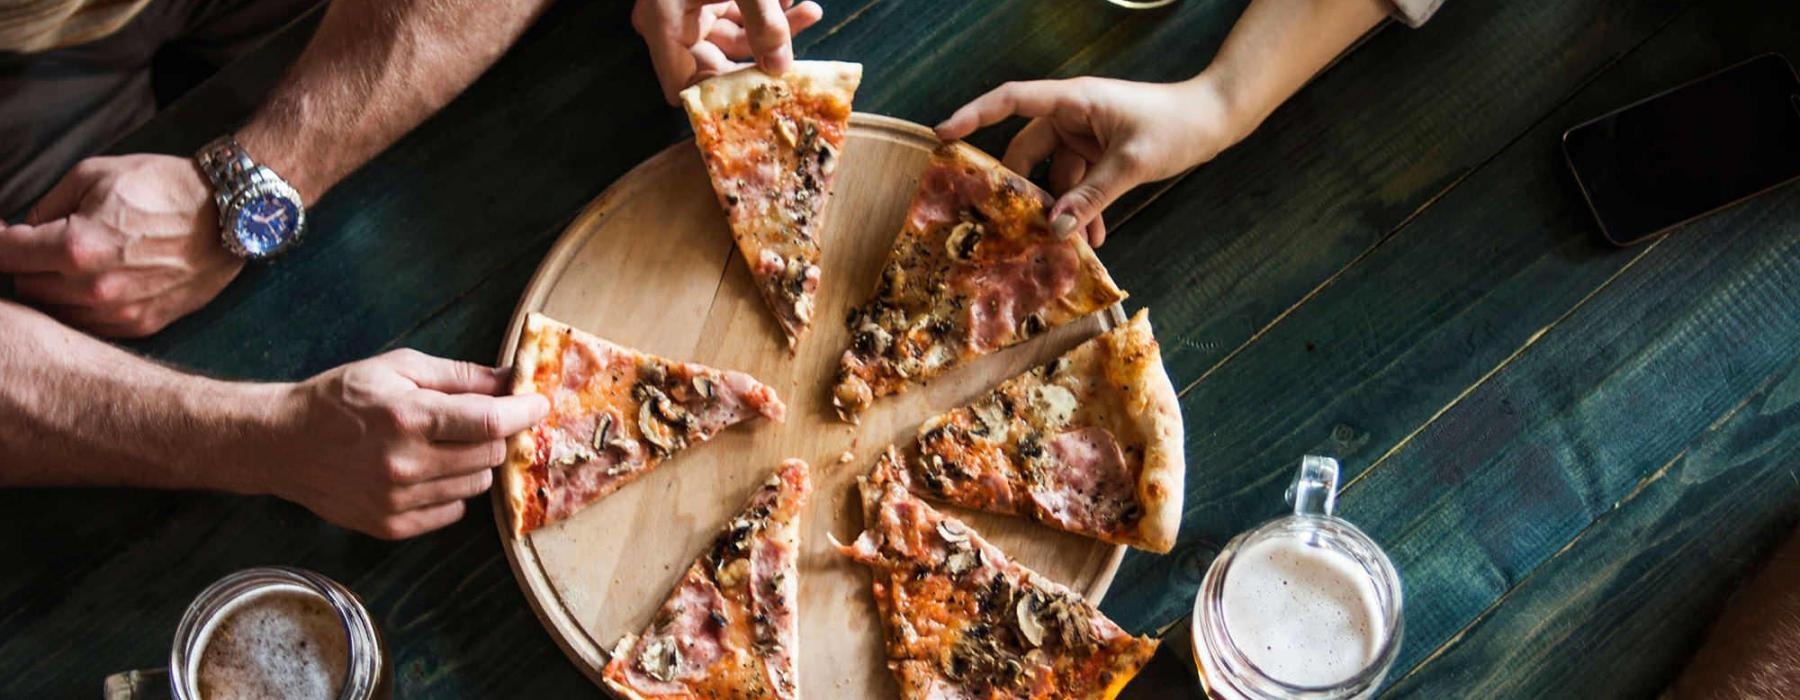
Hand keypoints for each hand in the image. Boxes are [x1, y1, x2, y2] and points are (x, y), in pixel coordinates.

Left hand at [0, 155, 239, 337]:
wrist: (230, 214)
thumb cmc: (164, 187)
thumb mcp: (95, 174)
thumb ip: (48, 205)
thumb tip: (25, 230)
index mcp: (74, 246)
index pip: (4, 254)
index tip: (3, 235)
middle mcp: (91, 288)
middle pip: (24, 287)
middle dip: (26, 265)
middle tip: (43, 247)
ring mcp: (118, 312)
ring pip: (54, 313)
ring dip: (53, 290)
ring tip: (73, 267)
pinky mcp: (141, 324)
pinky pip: (90, 327)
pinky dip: (83, 308)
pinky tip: (98, 285)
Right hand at [262, 349, 549, 539]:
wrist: (283, 442)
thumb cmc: (342, 397)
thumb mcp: (398, 368)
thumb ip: (459, 376)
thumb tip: (511, 379)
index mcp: (409, 418)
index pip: (490, 422)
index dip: (524, 412)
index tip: (539, 405)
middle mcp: (406, 464)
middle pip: (490, 455)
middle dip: (494, 434)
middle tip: (479, 421)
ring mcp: (398, 500)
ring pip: (477, 486)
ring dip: (474, 464)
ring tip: (444, 445)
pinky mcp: (391, 526)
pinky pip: (453, 511)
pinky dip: (452, 490)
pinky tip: (427, 471)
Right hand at [632, 0, 824, 103]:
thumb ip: (764, 22)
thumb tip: (782, 68)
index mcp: (663, 24)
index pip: (683, 88)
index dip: (719, 100)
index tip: (762, 100)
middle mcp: (668, 22)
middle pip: (714, 65)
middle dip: (760, 59)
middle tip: (799, 60)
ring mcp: (685, 8)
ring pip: (732, 38)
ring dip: (772, 30)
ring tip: (809, 11)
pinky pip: (734, 15)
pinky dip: (763, 11)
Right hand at [935, 77, 1239, 246]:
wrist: (1215, 119)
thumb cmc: (1176, 125)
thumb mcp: (1132, 163)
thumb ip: (1092, 196)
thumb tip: (1056, 227)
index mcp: (1073, 100)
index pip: (1012, 100)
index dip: (975, 114)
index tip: (944, 134)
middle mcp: (1072, 115)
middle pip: (1028, 151)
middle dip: (1024, 190)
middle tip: (1012, 223)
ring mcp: (1085, 136)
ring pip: (1055, 176)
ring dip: (1060, 209)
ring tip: (1066, 244)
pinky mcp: (1100, 154)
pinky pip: (1078, 185)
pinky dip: (1081, 209)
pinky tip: (1092, 238)